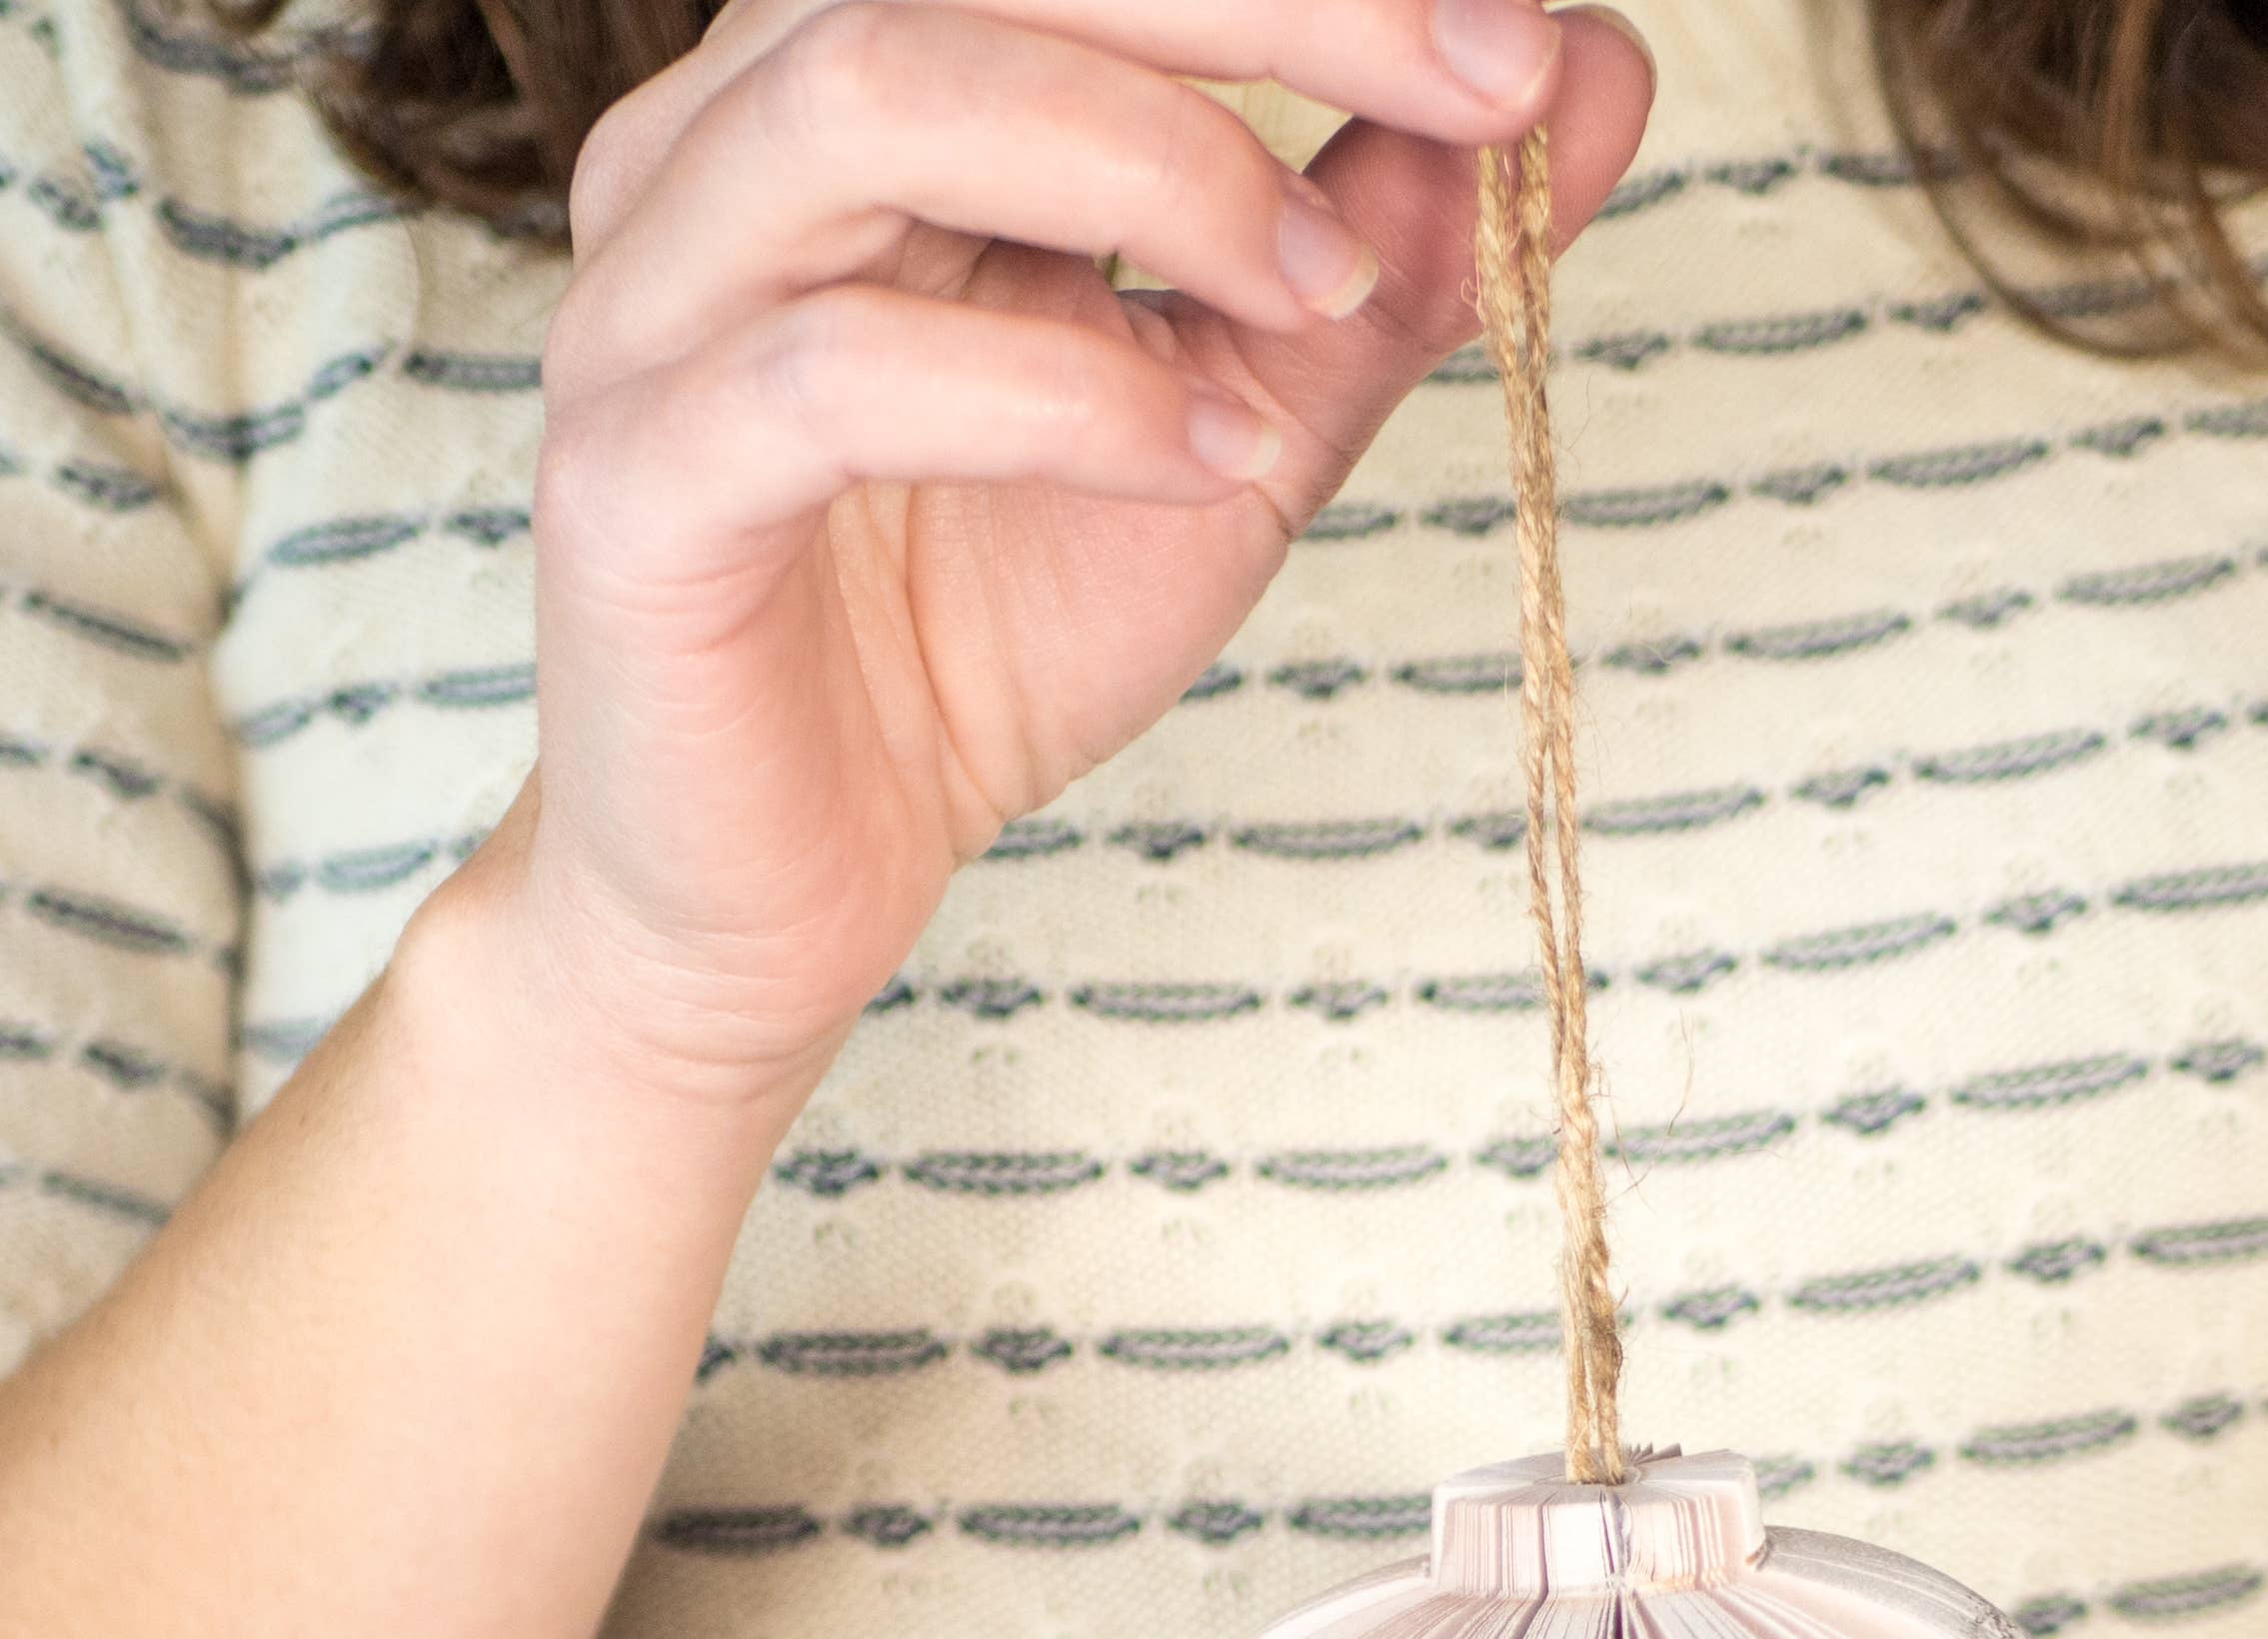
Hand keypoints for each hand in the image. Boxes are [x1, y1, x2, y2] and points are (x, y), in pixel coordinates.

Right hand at [456, 0, 1653, 1101]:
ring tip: (1320, 300)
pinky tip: (1201, 463)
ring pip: (877, 99)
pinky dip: (1058, 395)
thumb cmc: (985, 635)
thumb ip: (1386, 262)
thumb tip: (1591, 73)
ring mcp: (657, 302)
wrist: (801, 879)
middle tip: (1484, 93)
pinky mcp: (633, 479)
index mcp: (865, 92)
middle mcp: (731, 146)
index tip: (1526, 48)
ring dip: (1154, 168)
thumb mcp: (1241, 427)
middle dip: (1269, 1)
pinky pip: (834, 374)